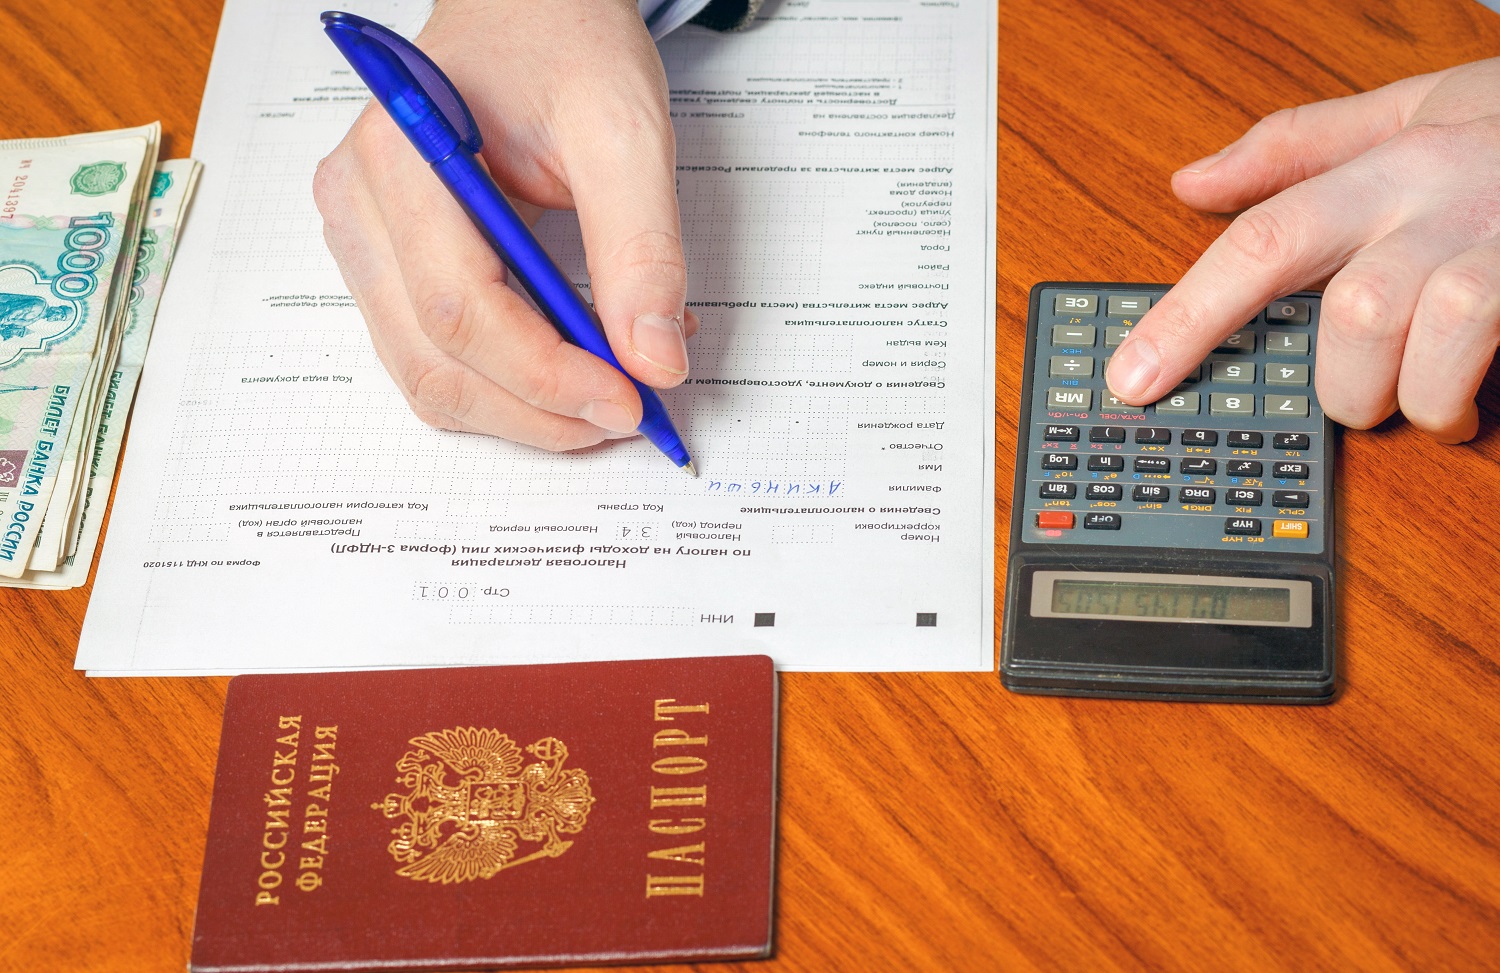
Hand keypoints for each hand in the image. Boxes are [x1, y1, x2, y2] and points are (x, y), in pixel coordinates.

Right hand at [313, 0, 695, 449]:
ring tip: (607, 392)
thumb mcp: (624, 132)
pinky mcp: (386, 263)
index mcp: (401, 158)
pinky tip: (571, 367)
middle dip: (539, 409)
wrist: (528, 7)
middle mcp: (360, 204)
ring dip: (523, 409)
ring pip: (428, 375)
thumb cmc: (563, 42)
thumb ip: (642, 250)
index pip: (462, 310)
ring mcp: (364, 239)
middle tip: (628, 412)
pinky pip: (432, 355)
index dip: (548, 375)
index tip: (628, 398)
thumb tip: (655, 361)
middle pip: (436, 360)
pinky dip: (507, 383)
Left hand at [1106, 57, 1499, 442]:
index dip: (1186, 317)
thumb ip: (1302, 144)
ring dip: (1415, 398)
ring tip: (1433, 403)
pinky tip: (1478, 400)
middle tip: (1356, 398)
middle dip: (1344, 386)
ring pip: (1420, 338)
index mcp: (1392, 165)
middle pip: (1349, 314)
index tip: (1130, 382)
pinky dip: (1472, 400)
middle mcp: (1442, 205)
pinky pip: (1489, 361)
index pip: (1262, 243)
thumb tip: (1193, 182)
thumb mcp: (1419, 107)